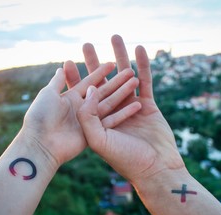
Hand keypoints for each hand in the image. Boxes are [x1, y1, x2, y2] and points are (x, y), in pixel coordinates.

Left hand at [21, 62, 139, 167]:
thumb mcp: (48, 95)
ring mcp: (95, 123)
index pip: (90, 83)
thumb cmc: (42, 120)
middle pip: (104, 92)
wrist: (44, 148)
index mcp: (72, 101)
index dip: (99, 72)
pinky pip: (118, 119)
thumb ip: (57, 81)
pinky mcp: (103, 134)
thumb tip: (62, 66)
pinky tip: (138, 100)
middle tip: (127, 69)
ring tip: (133, 78)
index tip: (110, 63)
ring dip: (124, 90)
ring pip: (113, 103)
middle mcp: (85, 111)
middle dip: (116, 80)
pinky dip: (128, 109)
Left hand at [77, 35, 184, 184]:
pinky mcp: (148, 105)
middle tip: (87, 44)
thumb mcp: (97, 139)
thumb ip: (88, 115)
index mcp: (96, 122)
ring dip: (119, 57)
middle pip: (102, 82)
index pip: (82, 96)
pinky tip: (139, 49)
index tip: (66, 61)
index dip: (74, 78)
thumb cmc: (125, 160)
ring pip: (123, 78)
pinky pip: (145, 81)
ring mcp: (130, 108)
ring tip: (115, 37)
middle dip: (94, 63)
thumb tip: (89, 87)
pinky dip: (143, 65)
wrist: (155, 170)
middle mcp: (112, 113)